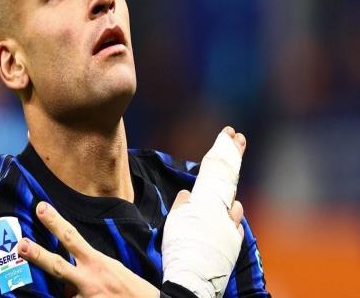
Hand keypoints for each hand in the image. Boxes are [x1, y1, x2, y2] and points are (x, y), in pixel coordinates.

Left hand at [18, 201, 159, 297]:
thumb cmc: (132, 289)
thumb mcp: (112, 270)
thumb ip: (89, 270)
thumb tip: (68, 282)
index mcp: (97, 262)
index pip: (72, 237)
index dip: (55, 222)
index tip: (41, 207)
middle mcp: (89, 279)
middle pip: (57, 265)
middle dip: (37, 254)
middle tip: (20, 244)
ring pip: (64, 295)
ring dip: (70, 295)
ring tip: (87, 291)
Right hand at [162, 126, 246, 297]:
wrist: (194, 279)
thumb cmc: (179, 248)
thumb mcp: (174, 222)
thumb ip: (183, 205)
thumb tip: (188, 194)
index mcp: (205, 200)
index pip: (214, 168)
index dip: (221, 149)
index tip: (228, 133)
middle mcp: (221, 209)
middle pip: (228, 176)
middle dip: (233, 154)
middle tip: (238, 136)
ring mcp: (230, 224)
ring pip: (233, 196)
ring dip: (232, 182)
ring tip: (235, 161)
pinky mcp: (235, 239)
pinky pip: (235, 219)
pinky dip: (233, 211)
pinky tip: (235, 207)